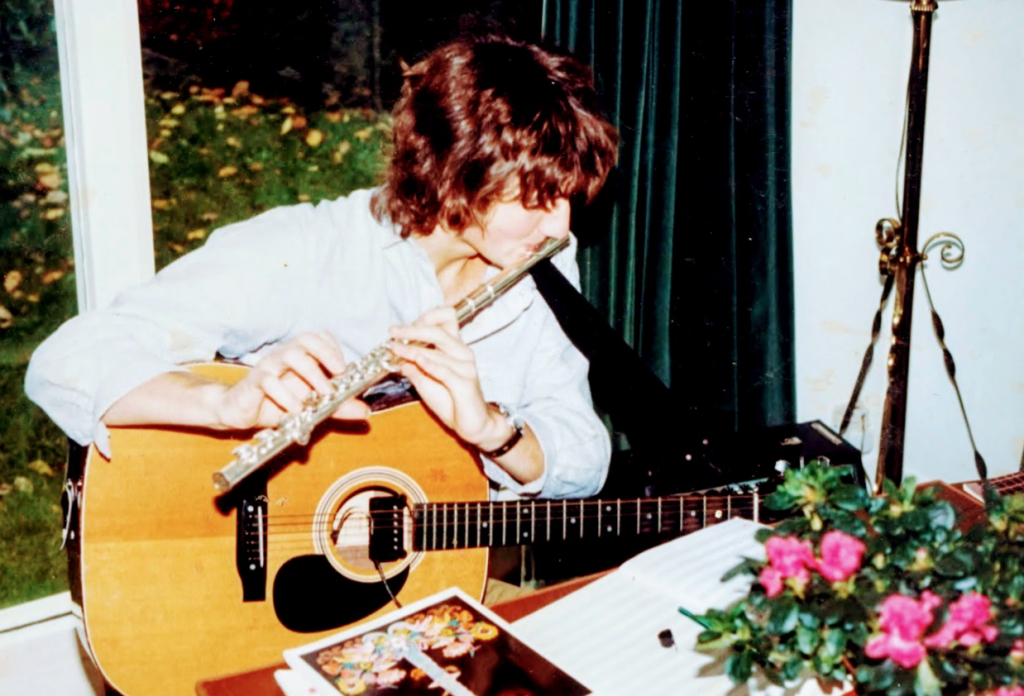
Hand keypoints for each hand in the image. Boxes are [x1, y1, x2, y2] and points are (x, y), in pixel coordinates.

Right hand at [217, 331, 368, 428]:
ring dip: (310, 374)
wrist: (241, 411)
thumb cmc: (279, 402)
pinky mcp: (254, 382)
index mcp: (300, 355)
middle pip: (306, 339)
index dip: (334, 349)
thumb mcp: (314, 406)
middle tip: (339, 375)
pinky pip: (269, 382)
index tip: (344, 369)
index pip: (320, 337)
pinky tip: (296, 410)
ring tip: (321, 396)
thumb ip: (338, 407)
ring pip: (289, 356)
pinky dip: (286, 397)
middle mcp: (285, 354)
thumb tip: (365, 412)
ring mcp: (269, 366)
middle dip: (326, 354)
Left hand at [387, 308, 509, 450]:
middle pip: (438, 332)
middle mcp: (462, 353)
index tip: (402, 327)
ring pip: (437, 351)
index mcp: (455, 348)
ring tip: (396, 349)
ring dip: (412, 349)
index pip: (447, 320)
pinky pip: (445, 371)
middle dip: (413, 330)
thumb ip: (415, 369)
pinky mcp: (465, 383)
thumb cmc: (451, 401)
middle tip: (393, 331)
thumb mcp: (427, 383)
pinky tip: (416, 360)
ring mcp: (466, 367)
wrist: (473, 425)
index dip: (425, 318)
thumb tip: (399, 359)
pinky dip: (429, 364)